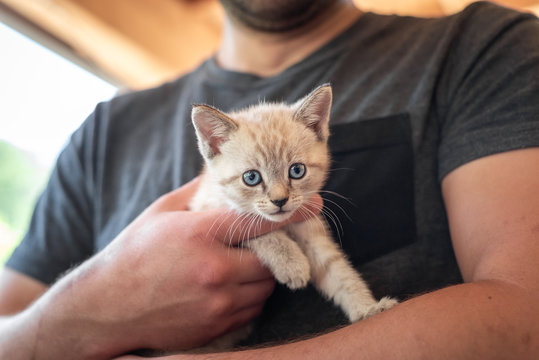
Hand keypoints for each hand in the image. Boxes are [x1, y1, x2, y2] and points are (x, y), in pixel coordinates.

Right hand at [26, 177, 321, 357]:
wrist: (107, 308)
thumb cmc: (133, 255)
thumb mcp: (163, 214)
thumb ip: (198, 193)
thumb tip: (222, 174)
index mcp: (201, 235)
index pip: (257, 222)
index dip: (290, 214)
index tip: (316, 205)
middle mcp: (214, 270)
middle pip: (269, 259)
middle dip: (268, 252)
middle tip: (252, 247)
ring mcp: (217, 302)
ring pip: (264, 287)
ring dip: (258, 276)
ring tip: (233, 268)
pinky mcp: (217, 326)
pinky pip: (252, 310)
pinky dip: (248, 299)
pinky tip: (225, 290)